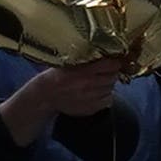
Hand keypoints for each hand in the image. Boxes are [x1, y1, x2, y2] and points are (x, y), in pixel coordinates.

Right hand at [4, 58, 122, 138]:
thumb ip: (86, 57)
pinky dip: (105, 95)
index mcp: (84, 70)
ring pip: (111, 88)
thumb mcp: (68, 61)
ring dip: (108, 84)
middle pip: (113, 76)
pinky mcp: (92, 108)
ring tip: (99, 81)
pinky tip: (97, 92)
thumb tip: (104, 52)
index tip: (114, 60)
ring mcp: (92, 98)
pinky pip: (108, 100)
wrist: (46, 95)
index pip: (111, 65)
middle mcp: (90, 84)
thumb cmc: (56, 76)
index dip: (114, 62)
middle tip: (106, 70)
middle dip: (112, 72)